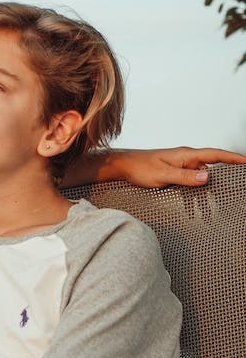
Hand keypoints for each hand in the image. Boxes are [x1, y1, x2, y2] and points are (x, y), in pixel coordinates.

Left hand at [110, 147, 245, 187]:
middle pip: (211, 166)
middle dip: (225, 174)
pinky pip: (190, 180)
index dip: (233, 158)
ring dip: (206, 187)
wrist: (123, 166)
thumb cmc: (140, 167)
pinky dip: (195, 189)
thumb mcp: (163, 174)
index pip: (215, 155)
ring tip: (214, 200)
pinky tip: (196, 202)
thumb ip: (184, 176)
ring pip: (200, 176)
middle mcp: (185, 158)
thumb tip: (207, 176)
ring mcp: (180, 165)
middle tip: (236, 184)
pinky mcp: (174, 172)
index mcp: (186, 155)